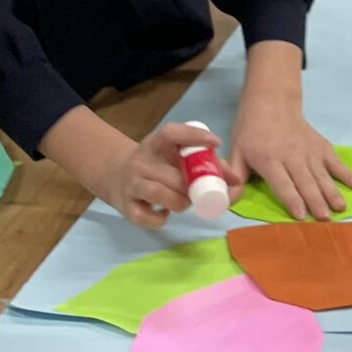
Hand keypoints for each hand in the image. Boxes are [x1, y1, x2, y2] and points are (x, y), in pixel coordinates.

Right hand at [102, 120, 235, 227]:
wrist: (116, 175)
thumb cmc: (157, 165)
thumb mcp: (172, 157)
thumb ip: (202, 162)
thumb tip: (236, 180)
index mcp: (154, 144)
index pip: (170, 133)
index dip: (193, 136)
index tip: (216, 143)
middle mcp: (140, 162)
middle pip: (171, 174)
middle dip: (191, 186)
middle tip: (201, 191)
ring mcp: (131, 184)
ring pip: (159, 194)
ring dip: (179, 202)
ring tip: (185, 202)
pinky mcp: (126, 207)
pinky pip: (146, 217)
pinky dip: (160, 218)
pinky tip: (164, 213)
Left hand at [232, 102, 351, 222]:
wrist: (272, 101)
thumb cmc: (251, 130)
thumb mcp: (237, 151)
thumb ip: (234, 177)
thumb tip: (226, 201)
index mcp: (270, 159)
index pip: (283, 183)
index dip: (292, 199)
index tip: (301, 215)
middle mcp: (292, 156)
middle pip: (306, 182)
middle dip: (316, 201)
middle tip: (325, 219)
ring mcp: (309, 151)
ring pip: (322, 175)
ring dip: (332, 192)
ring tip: (340, 208)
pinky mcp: (321, 146)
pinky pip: (335, 161)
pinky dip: (346, 172)